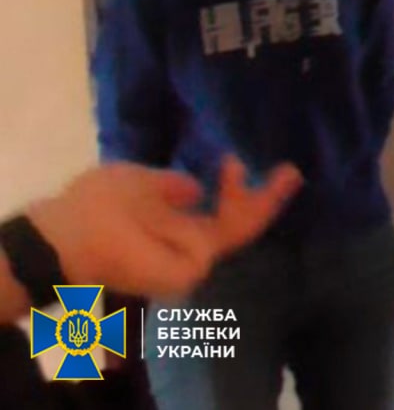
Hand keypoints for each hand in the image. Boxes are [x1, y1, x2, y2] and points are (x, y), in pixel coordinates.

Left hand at [26, 158, 301, 300]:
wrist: (72, 234)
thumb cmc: (96, 204)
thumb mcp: (136, 180)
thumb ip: (170, 186)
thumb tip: (196, 188)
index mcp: (172, 226)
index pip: (214, 214)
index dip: (236, 191)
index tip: (243, 160)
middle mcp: (186, 244)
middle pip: (237, 226)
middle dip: (268, 201)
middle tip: (292, 173)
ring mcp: (191, 256)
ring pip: (241, 228)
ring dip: (263, 198)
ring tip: (284, 173)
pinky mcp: (193, 262)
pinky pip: (228, 230)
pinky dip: (239, 198)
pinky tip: (234, 170)